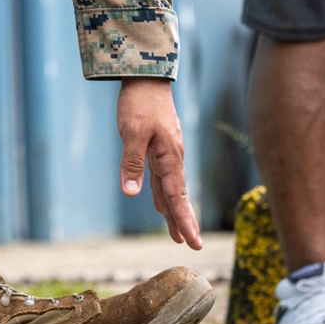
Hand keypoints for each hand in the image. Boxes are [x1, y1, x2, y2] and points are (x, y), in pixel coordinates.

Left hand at [117, 78, 201, 250]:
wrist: (146, 77)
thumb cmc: (139, 103)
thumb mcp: (132, 133)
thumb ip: (132, 163)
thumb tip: (131, 193)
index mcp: (169, 156)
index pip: (176, 195)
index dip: (183, 219)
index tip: (192, 242)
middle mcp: (172, 157)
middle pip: (178, 195)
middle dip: (184, 221)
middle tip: (193, 246)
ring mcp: (167, 152)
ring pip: (171, 188)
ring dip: (174, 211)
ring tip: (179, 234)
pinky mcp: (159, 146)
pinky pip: (162, 177)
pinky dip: (163, 193)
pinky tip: (160, 203)